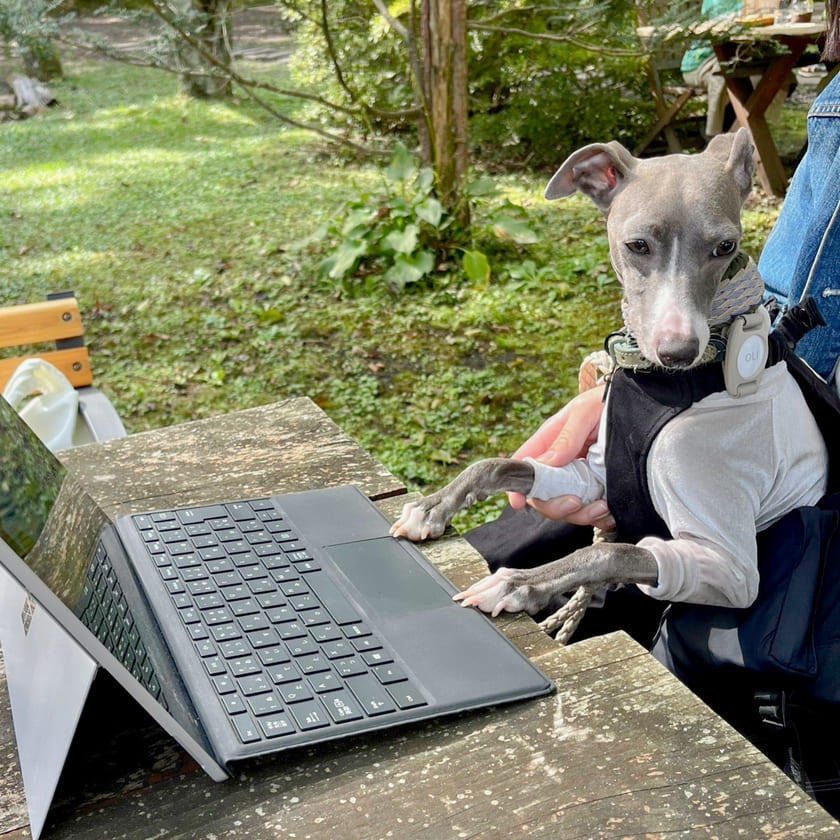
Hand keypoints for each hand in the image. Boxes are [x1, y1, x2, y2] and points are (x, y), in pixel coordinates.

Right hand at [509, 384, 615, 529]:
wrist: (645, 407)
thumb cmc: (609, 401)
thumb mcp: (586, 412)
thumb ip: (566, 437)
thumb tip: (546, 464)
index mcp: (550, 442)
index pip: (524, 465)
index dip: (517, 486)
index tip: (518, 502)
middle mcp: (561, 464)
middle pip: (543, 496)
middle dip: (556, 506)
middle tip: (576, 502)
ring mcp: (580, 480)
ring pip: (567, 509)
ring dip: (582, 514)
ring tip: (602, 507)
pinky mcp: (599, 491)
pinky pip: (591, 513)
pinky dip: (599, 518)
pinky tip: (610, 510)